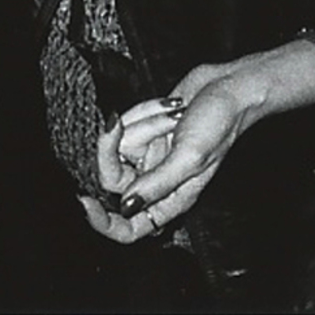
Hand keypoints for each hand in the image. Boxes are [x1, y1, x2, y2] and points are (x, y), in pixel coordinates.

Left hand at [81, 61, 264, 243]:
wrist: (229, 87)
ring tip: (173, 113)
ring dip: (143, 122)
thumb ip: (158, 183)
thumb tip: (126, 206)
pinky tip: (170, 105)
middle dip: (118, 146)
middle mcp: (155, 180)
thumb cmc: (220, 125)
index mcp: (170, 200)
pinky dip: (144, 110)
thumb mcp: (190, 157)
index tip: (84, 201)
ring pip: (118, 144)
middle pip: (112, 178)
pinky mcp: (145, 130)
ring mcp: (148, 155)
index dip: (104, 223)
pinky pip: (126, 122)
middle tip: (120, 122)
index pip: (130, 227)